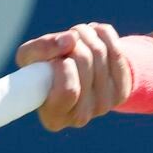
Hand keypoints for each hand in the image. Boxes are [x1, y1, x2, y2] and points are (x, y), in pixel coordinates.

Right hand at [15, 22, 130, 130]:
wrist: (75, 73)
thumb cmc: (45, 68)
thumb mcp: (31, 58)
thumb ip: (40, 49)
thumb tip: (70, 40)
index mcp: (53, 117)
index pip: (68, 90)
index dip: (62, 65)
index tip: (58, 58)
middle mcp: (80, 118)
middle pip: (85, 62)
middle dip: (74, 42)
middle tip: (67, 40)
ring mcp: (104, 106)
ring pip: (100, 52)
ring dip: (86, 34)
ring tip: (77, 36)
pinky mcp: (121, 92)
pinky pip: (117, 50)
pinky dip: (103, 34)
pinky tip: (94, 35)